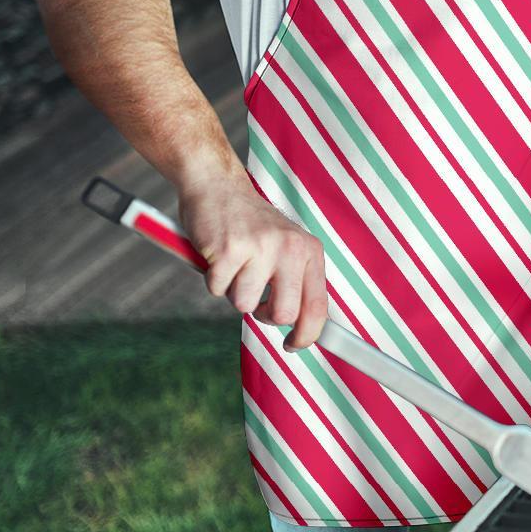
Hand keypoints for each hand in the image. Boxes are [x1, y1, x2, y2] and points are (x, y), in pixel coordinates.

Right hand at [178, 176, 327, 350]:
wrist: (218, 186)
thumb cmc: (251, 225)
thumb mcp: (286, 247)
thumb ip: (296, 282)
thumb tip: (303, 328)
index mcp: (309, 250)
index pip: (318, 306)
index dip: (307, 335)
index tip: (294, 345)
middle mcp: (290, 248)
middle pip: (284, 314)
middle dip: (264, 315)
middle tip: (255, 298)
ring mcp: (260, 247)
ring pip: (244, 305)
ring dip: (234, 291)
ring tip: (235, 264)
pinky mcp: (230, 249)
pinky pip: (218, 289)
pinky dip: (213, 279)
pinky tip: (218, 255)